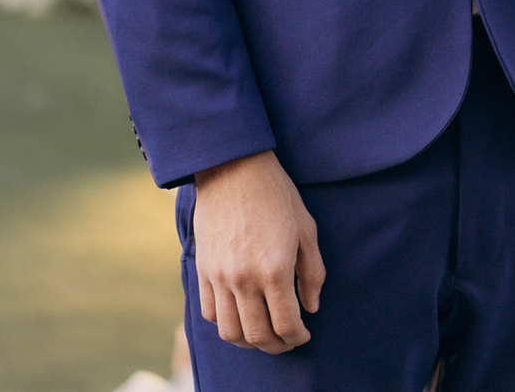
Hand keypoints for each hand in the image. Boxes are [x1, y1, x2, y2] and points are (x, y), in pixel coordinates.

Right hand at [193, 151, 323, 353]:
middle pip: (258, 336)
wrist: (234, 169)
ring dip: (249, 341)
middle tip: (287, 341)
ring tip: (264, 334)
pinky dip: (226, 323)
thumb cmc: (277, 195)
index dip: (297, 337)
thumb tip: (311, 307)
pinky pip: (210, 313)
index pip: (286, 324)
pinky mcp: (203, 271)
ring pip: (230, 333)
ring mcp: (219, 277)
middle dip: (276, 346)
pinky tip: (241, 315)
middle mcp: (244, 279)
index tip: (304, 335)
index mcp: (275, 269)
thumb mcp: (307, 229)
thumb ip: (312, 273)